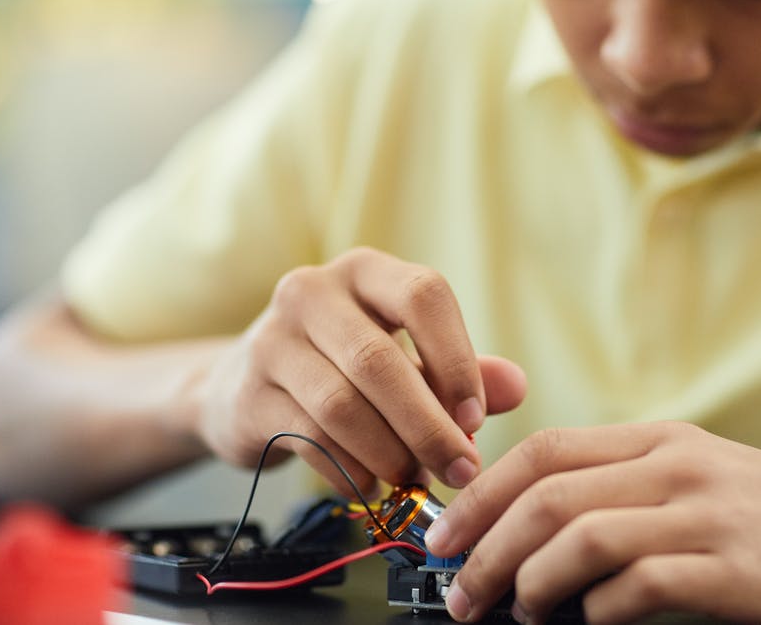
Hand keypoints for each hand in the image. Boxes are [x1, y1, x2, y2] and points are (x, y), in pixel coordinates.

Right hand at [193, 247, 526, 495]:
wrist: (243, 388)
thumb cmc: (343, 368)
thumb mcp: (406, 359)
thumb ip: (460, 372)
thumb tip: (516, 387)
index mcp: (365, 272)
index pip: (423, 295)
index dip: (456, 359)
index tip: (475, 419)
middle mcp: (312, 292)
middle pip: (379, 360)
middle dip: (428, 425)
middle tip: (460, 470)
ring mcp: (272, 341)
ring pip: (342, 405)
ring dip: (389, 454)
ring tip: (414, 480)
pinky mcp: (249, 394)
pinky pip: (309, 439)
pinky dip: (350, 472)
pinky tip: (373, 487)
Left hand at [426, 422, 760, 624]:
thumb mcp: (701, 475)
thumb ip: (626, 488)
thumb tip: (536, 532)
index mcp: (661, 439)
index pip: (544, 451)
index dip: (481, 493)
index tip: (446, 535)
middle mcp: (675, 468)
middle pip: (546, 494)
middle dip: (484, 546)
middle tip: (459, 593)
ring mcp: (705, 517)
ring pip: (578, 537)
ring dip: (528, 582)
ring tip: (513, 614)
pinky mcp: (732, 574)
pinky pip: (635, 589)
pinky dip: (595, 613)